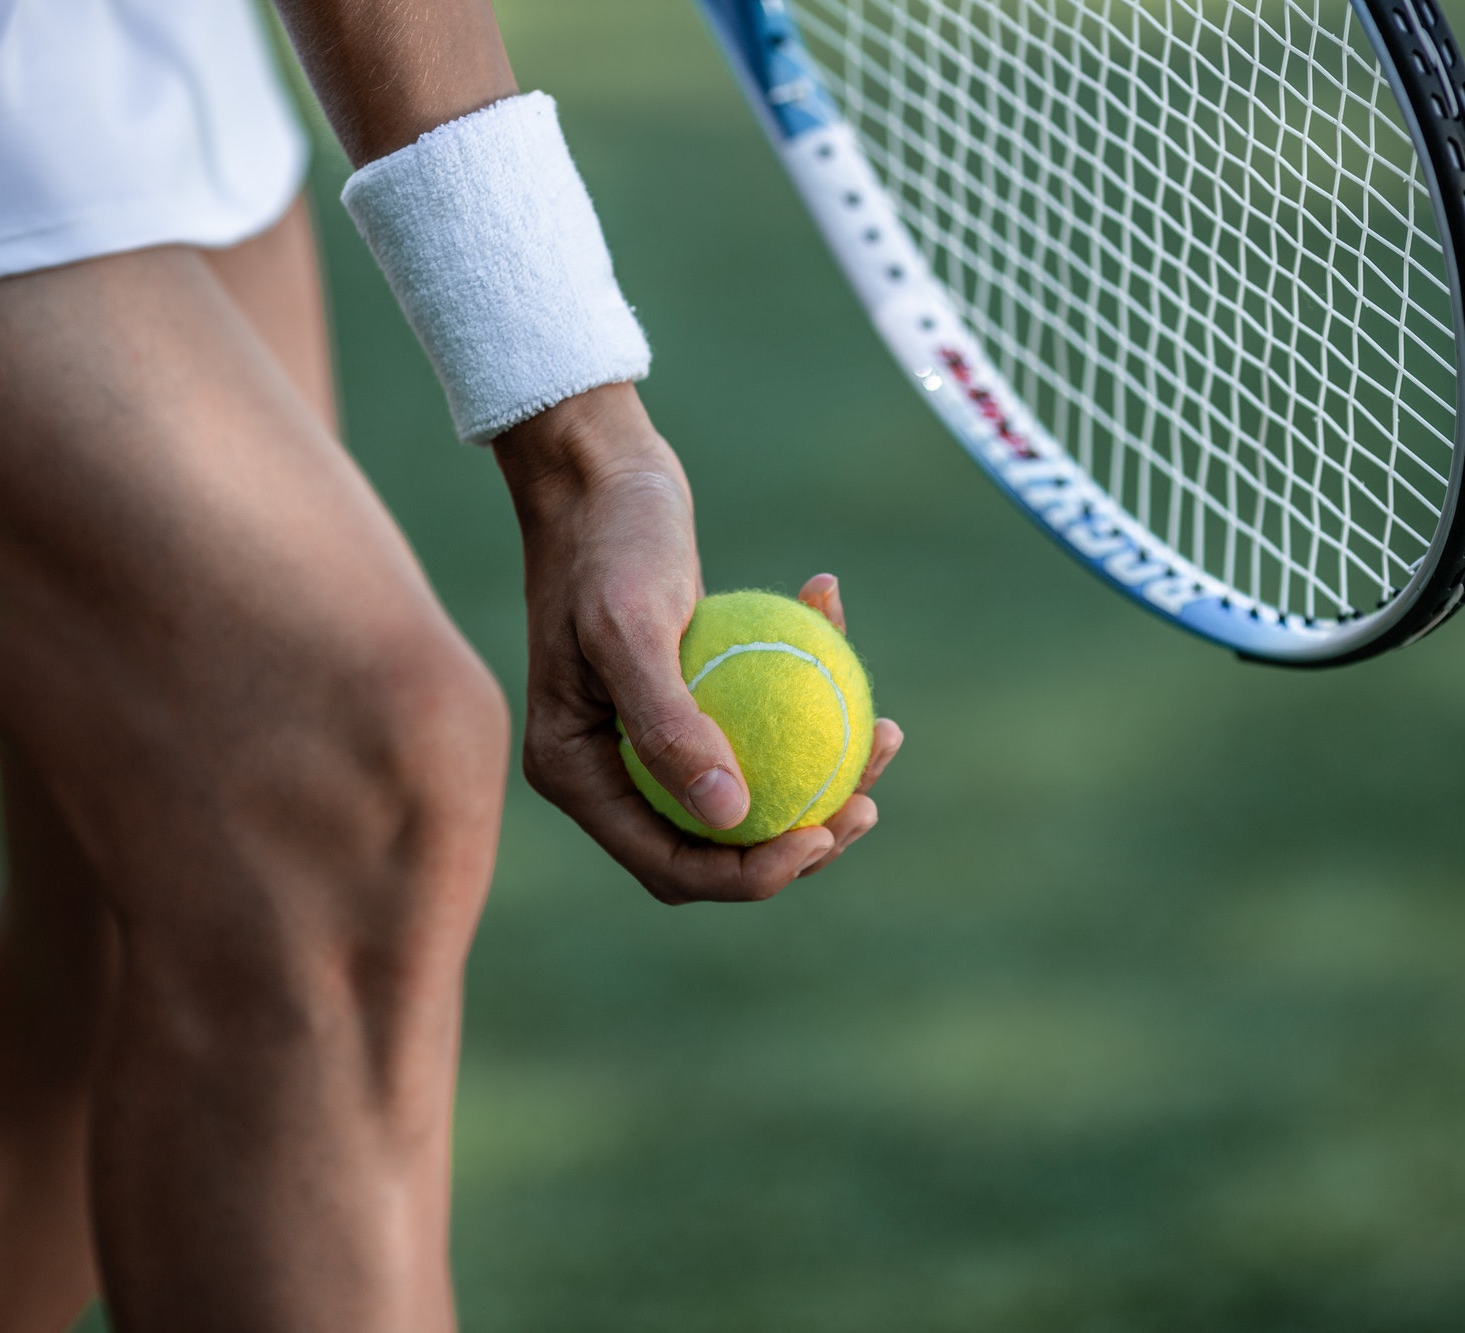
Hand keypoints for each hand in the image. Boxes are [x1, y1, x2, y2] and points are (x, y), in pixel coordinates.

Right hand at [494, 384, 902, 903]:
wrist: (597, 465)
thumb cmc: (608, 538)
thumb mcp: (632, 625)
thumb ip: (670, 726)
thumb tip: (732, 818)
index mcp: (579, 774)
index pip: (673, 865)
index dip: (751, 875)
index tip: (821, 836)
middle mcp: (610, 767)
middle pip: (717, 843)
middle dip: (798, 841)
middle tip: (866, 806)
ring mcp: (650, 732)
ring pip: (749, 789)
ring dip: (822, 774)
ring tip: (885, 734)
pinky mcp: (689, 691)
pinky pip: (759, 718)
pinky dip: (808, 688)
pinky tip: (841, 625)